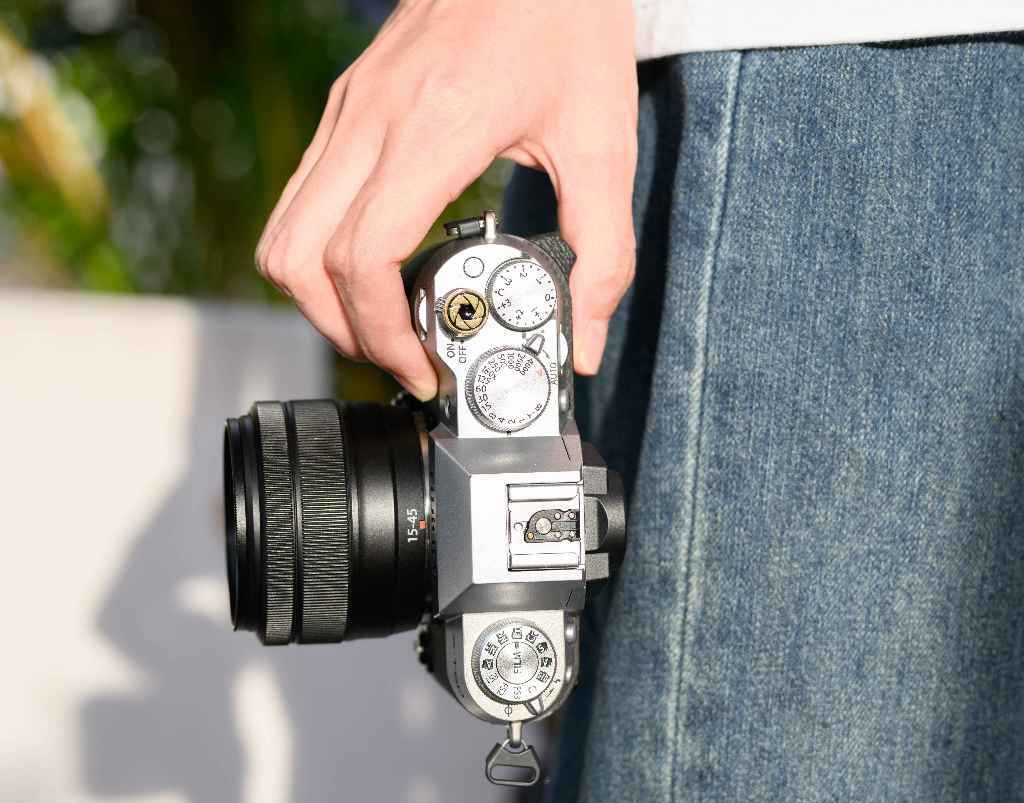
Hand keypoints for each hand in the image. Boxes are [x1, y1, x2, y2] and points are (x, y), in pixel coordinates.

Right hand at [255, 0, 637, 398]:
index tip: (422, 369)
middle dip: (343, 330)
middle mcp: (370, 119)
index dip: (382, 334)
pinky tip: (379, 270)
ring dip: (321, 298)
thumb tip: (584, 342)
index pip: (363, 258)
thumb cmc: (568, 21)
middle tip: (401, 358)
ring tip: (385, 327)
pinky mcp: (348, 106)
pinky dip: (323, 256)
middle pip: (300, 259)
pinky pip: (302, 200)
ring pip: (286, 232)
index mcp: (431, 129)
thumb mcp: (604, 143)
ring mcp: (348, 109)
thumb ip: (603, 252)